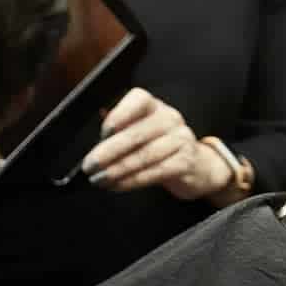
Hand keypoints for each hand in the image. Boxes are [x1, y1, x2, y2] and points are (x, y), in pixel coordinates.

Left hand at [81, 88, 233, 200]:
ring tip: (99, 179)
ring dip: (117, 170)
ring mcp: (181, 139)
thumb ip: (118, 129)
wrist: (196, 165)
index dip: (120, 115)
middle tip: (89, 166)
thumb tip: (96, 136)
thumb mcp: (140, 131)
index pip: (138, 100)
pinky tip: (118, 185)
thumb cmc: (158, 146)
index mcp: (153, 106)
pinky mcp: (186, 162)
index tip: (104, 132)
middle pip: (136, 134)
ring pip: (144, 156)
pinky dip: (132, 181)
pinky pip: (155, 172)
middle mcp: (169, 118)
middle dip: (108, 152)